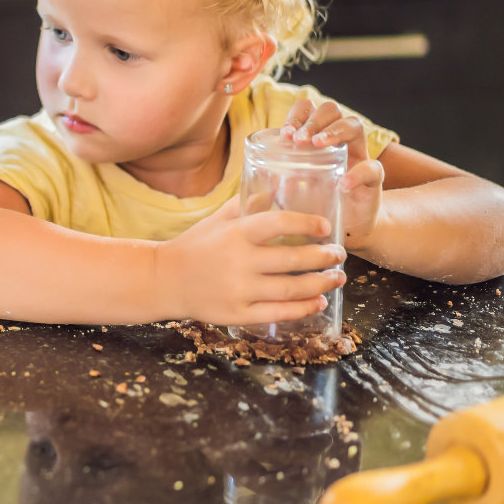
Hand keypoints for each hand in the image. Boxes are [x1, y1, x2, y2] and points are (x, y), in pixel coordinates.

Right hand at [156, 197, 346, 326]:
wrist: (164, 280)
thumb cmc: (194, 246)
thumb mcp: (217, 220)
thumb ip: (246, 206)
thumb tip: (277, 189)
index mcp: (235, 234)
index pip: (279, 223)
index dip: (307, 224)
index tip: (325, 227)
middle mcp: (238, 262)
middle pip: (294, 259)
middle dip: (324, 256)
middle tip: (339, 253)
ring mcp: (239, 290)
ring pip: (292, 288)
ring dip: (321, 283)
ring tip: (337, 277)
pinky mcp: (237, 314)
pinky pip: (279, 312)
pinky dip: (304, 308)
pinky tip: (319, 301)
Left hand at [280, 97, 383, 250]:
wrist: (344, 232)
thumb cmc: (312, 208)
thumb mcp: (290, 190)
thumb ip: (276, 178)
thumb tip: (251, 173)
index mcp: (316, 141)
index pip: (309, 111)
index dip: (297, 115)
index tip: (285, 134)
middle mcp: (339, 143)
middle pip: (331, 110)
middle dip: (313, 120)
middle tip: (298, 139)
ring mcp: (359, 158)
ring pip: (354, 126)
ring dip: (333, 131)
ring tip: (317, 144)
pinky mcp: (373, 181)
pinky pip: (372, 168)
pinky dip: (357, 173)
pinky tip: (342, 184)